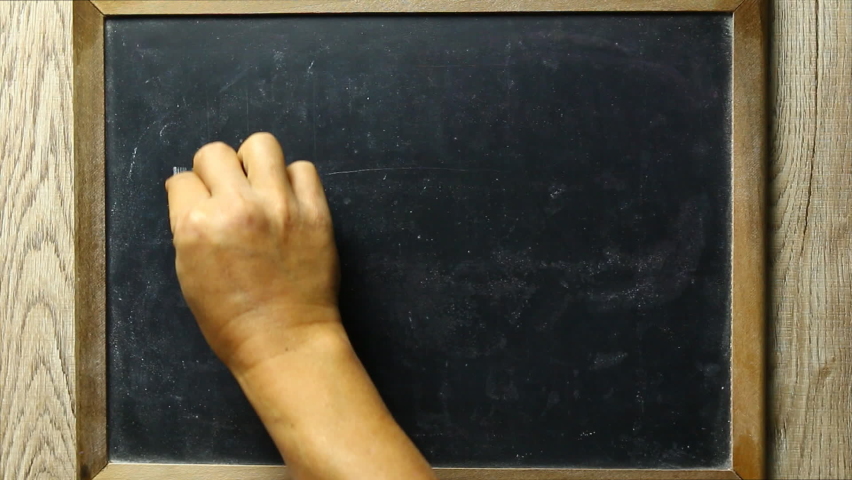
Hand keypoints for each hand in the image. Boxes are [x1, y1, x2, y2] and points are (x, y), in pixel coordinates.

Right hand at [165, 132, 340, 370]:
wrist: (285, 342)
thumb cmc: (232, 320)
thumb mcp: (189, 273)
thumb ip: (188, 226)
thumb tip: (191, 191)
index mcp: (196, 226)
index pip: (182, 179)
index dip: (190, 193)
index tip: (201, 206)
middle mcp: (237, 208)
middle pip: (216, 153)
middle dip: (216, 171)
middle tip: (229, 194)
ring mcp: (279, 207)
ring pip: (261, 145)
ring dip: (255, 163)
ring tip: (260, 188)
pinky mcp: (315, 212)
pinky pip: (303, 169)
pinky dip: (293, 180)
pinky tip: (289, 202)